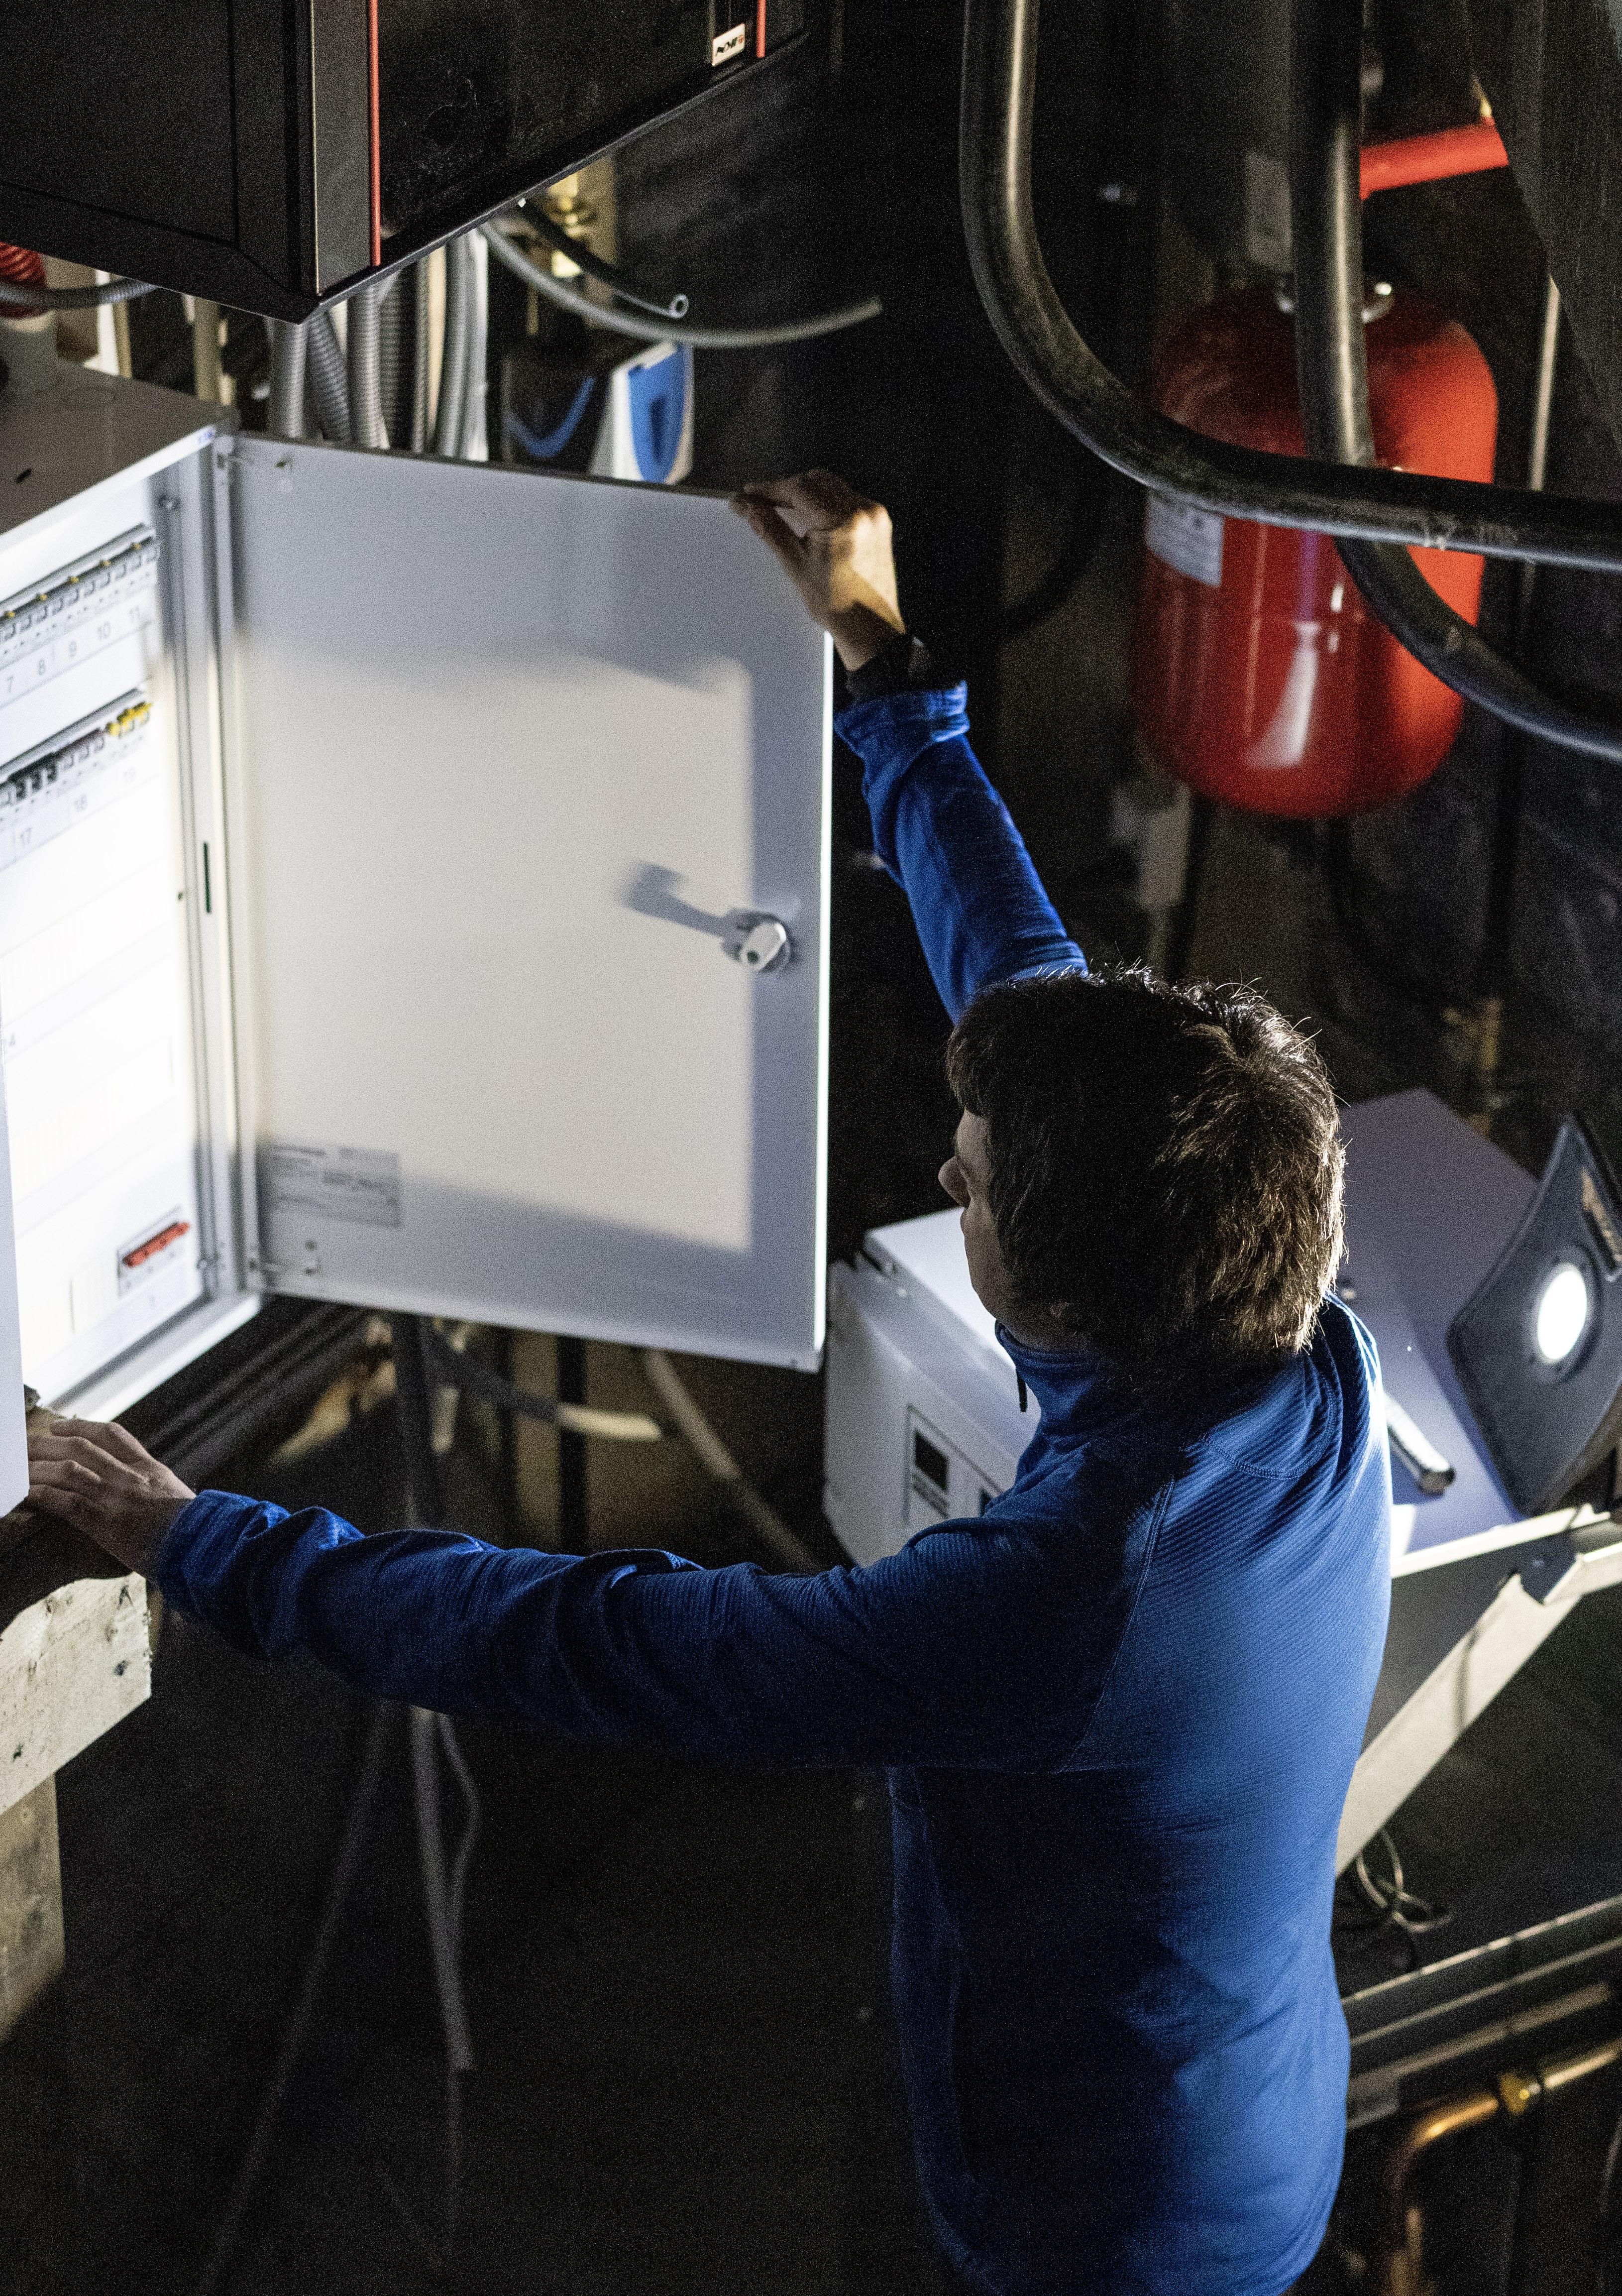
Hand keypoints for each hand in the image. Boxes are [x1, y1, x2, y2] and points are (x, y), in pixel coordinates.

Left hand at [26, 1418, 194, 1575]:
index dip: (81, 1426)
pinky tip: (25, 1494)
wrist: (204, 1547)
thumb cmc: (196, 1531)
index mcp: (149, 1468)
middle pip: (81, 1447)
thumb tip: (146, 1495)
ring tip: (15, 1469)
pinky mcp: (106, 1522)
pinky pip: (66, 1502)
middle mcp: (130, 1476)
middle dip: (47, 1443)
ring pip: (68, 1470)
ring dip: (37, 1468)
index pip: (112, 1435)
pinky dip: (42, 1495)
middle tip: (24, 1445)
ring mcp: (117, 1497)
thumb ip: (157, 1490)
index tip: (60, 1425)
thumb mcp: (178, 1499)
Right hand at [730, 470, 904, 670]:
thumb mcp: (796, 565)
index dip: (769, 488)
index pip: (799, 488)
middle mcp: (864, 512)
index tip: (750, 492)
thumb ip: (770, 529)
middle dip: (787, 488)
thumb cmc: (839, 605)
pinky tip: (811, 518)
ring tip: (784, 509)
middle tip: (763, 502)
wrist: (870, 628)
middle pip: (816, 480)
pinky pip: (847, 499)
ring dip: (806, 492)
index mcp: (844, 521)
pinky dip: (826, 502)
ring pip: (832, 486)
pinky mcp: (879, 523)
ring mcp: (875, 516)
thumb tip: (748, 506)